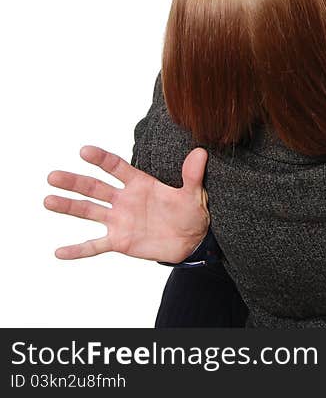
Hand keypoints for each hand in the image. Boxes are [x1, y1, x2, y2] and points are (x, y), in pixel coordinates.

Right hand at [44, 146, 209, 262]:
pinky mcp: (119, 241)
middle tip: (53, 176)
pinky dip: (77, 250)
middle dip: (74, 181)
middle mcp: (124, 200)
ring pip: (89, 212)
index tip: (85, 150)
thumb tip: (201, 153)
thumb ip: (193, 175)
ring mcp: (119, 220)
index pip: (117, 167)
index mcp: (140, 184)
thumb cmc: (191, 212)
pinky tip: (59, 252)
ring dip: (68, 207)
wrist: (192, 240)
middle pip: (95, 188)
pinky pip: (94, 246)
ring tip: (48, 200)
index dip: (102, 159)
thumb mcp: (194, 194)